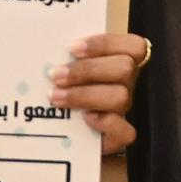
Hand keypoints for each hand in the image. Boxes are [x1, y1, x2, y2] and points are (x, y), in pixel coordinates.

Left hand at [48, 31, 147, 155]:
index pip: (132, 45)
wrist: (55, 131)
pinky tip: (84, 118)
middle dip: (87, 70)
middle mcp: (126, 84)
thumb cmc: (61, 89)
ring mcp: (124, 111)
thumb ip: (64, 56)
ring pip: (120, 97)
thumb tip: (48, 48)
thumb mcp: (65, 69)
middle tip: (55, 75)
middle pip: (124, 68)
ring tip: (56, 97)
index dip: (105, 44)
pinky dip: (105, 123)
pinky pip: (125, 131)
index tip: (72, 48)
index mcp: (119, 60)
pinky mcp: (119, 137)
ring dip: (85, 95)